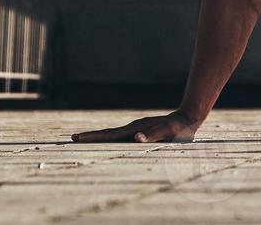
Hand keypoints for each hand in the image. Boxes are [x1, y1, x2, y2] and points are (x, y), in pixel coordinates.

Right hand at [71, 110, 200, 143]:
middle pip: (108, 133)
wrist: (188, 117)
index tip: (78, 137)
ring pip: (113, 134)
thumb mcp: (170, 133)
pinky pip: (121, 136)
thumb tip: (137, 138)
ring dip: (98, 137)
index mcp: (136, 130)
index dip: (94, 137)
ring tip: (82, 140)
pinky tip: (105, 143)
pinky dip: (109, 139)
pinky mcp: (139, 131)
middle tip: (71, 138)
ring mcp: (135, 129)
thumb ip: (155, 135)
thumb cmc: (180, 129)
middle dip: (90, 136)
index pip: (111, 135)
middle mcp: (133, 128)